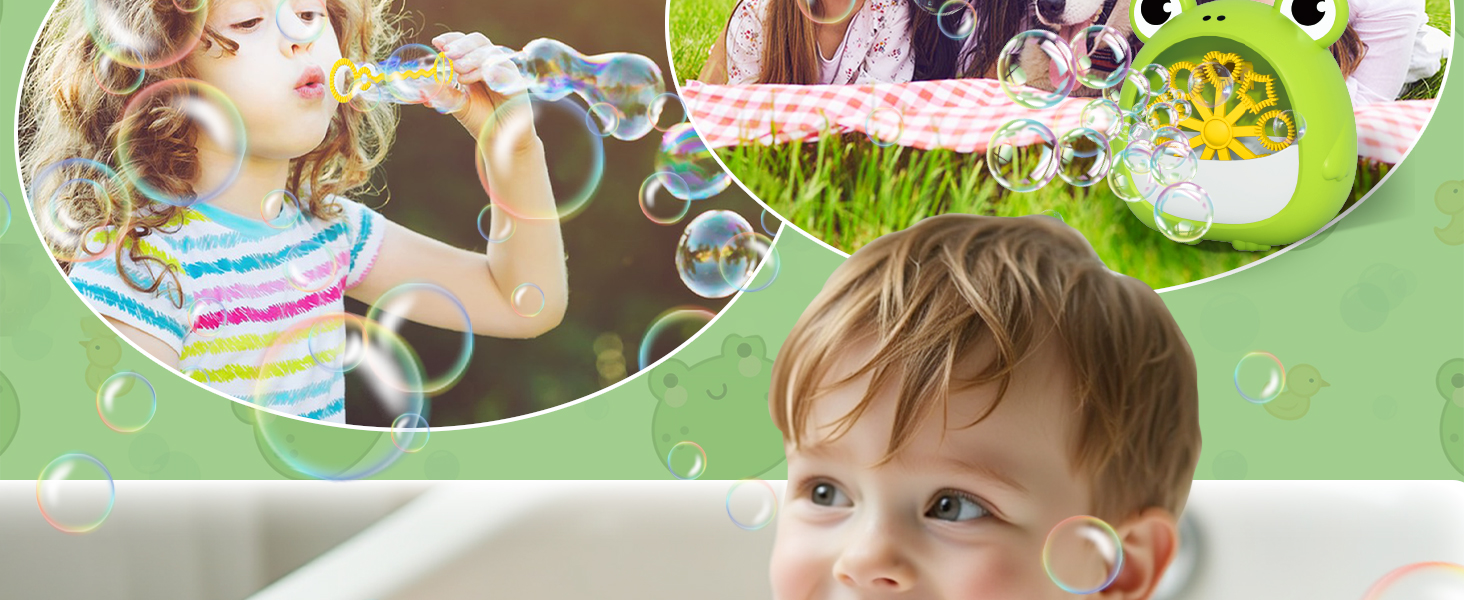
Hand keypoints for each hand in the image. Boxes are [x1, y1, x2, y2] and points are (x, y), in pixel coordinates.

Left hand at [430, 31, 537, 153]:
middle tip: (448, 55)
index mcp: (474, 64)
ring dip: (474, 59)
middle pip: (478, 41)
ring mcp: (505, 72)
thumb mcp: (456, 104)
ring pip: (492, 54)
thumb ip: (442, 92)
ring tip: (459, 71)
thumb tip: (423, 83)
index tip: (437, 43)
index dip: (451, 39)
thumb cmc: (479, 119)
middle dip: (462, 46)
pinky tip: (484, 76)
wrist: (499, 140)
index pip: (464, 42)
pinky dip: (494, 71)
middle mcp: (490, 64)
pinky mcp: (517, 85)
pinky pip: (507, 71)